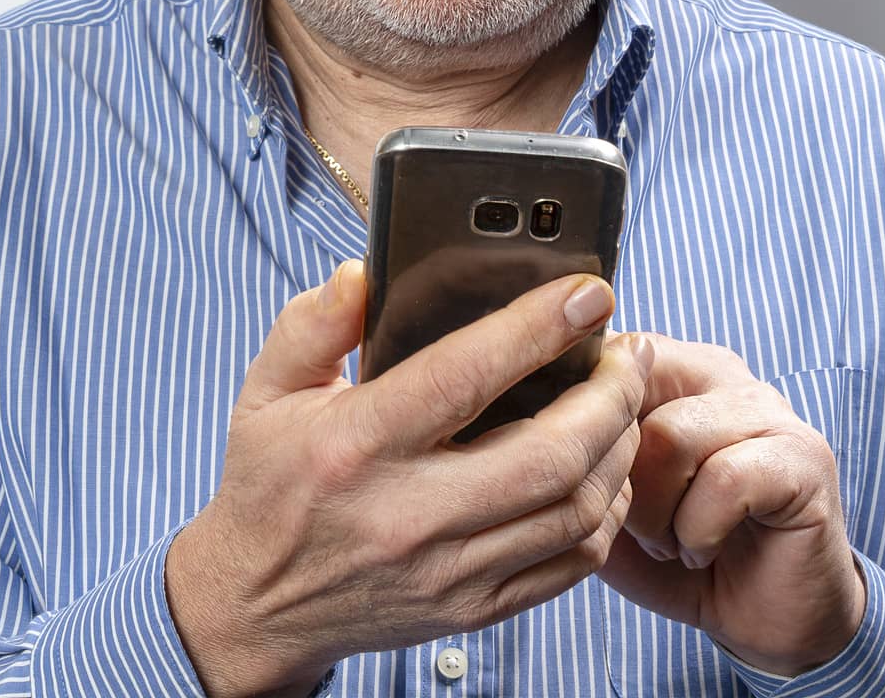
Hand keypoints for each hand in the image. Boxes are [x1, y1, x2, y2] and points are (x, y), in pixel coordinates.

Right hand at [163, 260, 657, 697]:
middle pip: (549, 455)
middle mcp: (408, 513)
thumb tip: (361, 273)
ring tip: (626, 400)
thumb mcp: (267, 389)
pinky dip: (605, 512)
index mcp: (359, 443)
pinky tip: (606, 468)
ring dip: (619, 449)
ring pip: (573, 511)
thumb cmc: (270, 484)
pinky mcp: (472, 610)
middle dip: (611, 395)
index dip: (538, 328)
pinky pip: (569, 565)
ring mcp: (447, 570)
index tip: (588, 291)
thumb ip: (313, 323)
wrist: (254, 608)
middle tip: (630, 350)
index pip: (464, 376)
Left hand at [596, 337, 866, 679]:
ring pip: (671, 436)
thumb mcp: (610, 500)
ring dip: (656, 513)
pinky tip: (701, 552)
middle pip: (628, 394)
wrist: (769, 622)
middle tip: (634, 527)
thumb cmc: (681, 552)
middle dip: (616, 478)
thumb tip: (521, 424)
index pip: (606, 352)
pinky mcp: (803, 457)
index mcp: (673, 368)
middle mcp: (722, 373)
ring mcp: (769, 409)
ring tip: (669, 543)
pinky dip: (698, 532)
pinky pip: (724, 480)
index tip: (571, 471)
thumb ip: (575, 454)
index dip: (576, 415)